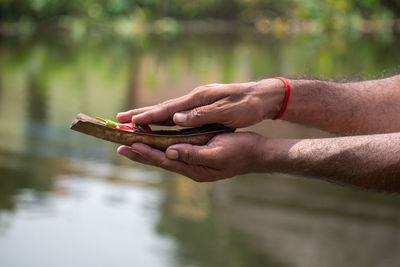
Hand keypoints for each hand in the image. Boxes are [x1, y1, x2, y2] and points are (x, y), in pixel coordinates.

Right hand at [116, 79, 284, 127]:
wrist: (261, 96)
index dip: (147, 117)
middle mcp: (193, 100)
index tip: (129, 122)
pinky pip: (178, 115)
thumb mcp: (226, 112)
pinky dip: (164, 119)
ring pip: (168, 112)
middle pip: (162, 109)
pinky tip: (159, 124)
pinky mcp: (201, 107)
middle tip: (119, 119)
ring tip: (132, 122)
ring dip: (149, 117)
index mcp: (197, 100)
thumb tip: (175, 119)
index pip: (167, 110)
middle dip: (140, 115)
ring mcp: (197, 103)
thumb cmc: (246, 105)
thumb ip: (200, 116)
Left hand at [117, 132, 264, 181]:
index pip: (164, 160)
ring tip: (130, 145)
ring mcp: (193, 164)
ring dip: (147, 151)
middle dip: (139, 154)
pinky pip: (174, 153)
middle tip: (119, 148)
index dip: (145, 152)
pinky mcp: (197, 157)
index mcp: (194, 168)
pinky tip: (155, 143)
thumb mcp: (218, 152)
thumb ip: (193, 154)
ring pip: (165, 157)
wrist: (256, 154)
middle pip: (159, 161)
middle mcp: (190, 168)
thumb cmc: (240, 151)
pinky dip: (160, 147)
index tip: (128, 145)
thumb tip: (170, 152)